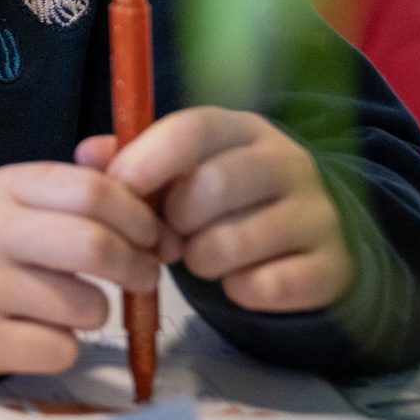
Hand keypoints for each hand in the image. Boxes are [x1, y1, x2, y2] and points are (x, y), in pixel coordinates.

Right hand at [0, 161, 168, 378]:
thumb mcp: (26, 197)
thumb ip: (89, 180)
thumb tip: (153, 181)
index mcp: (7, 187)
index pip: (92, 190)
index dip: (139, 216)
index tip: (153, 235)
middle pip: (93, 246)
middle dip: (137, 266)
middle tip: (143, 274)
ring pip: (86, 306)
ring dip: (98, 310)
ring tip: (78, 303)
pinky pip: (60, 350)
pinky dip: (65, 346)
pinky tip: (44, 331)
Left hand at [79, 106, 351, 314]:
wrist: (307, 242)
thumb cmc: (226, 199)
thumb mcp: (184, 169)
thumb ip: (134, 159)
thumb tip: (87, 154)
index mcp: (244, 130)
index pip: (196, 128)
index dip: (150, 157)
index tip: (121, 188)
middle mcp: (289, 162)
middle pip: (215, 185)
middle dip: (174, 220)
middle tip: (164, 238)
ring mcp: (317, 213)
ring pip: (235, 241)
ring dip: (200, 259)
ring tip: (199, 257)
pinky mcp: (332, 266)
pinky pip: (266, 286)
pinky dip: (237, 290)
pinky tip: (237, 280)